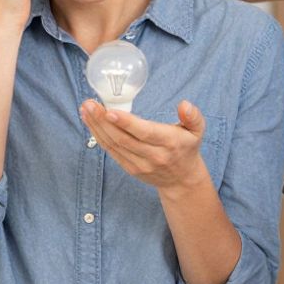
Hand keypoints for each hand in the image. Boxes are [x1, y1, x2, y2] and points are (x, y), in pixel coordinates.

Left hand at [80, 100, 210, 192]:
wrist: (181, 179)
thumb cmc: (187, 147)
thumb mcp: (197, 130)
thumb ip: (193, 116)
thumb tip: (184, 104)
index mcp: (169, 143)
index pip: (145, 133)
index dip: (126, 123)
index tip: (110, 111)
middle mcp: (153, 156)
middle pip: (123, 139)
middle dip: (103, 121)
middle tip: (89, 104)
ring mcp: (139, 164)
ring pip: (114, 145)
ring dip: (96, 127)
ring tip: (86, 109)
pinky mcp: (130, 168)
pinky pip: (111, 151)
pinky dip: (98, 136)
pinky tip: (90, 121)